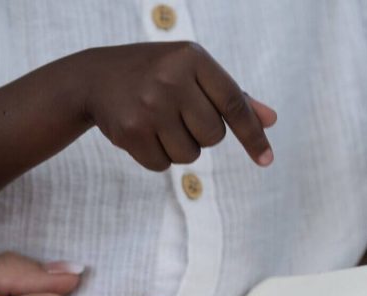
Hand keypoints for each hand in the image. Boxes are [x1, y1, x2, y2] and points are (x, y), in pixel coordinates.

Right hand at [75, 42, 276, 169]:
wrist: (95, 77)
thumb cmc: (156, 74)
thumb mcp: (193, 73)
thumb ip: (230, 95)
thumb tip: (270, 120)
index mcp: (191, 58)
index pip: (233, 103)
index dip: (252, 134)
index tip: (267, 160)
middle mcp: (171, 79)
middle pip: (213, 136)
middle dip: (201, 135)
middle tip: (179, 116)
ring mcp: (149, 106)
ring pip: (189, 155)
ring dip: (180, 148)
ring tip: (159, 123)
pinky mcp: (130, 131)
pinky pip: (162, 165)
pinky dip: (157, 157)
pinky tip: (143, 133)